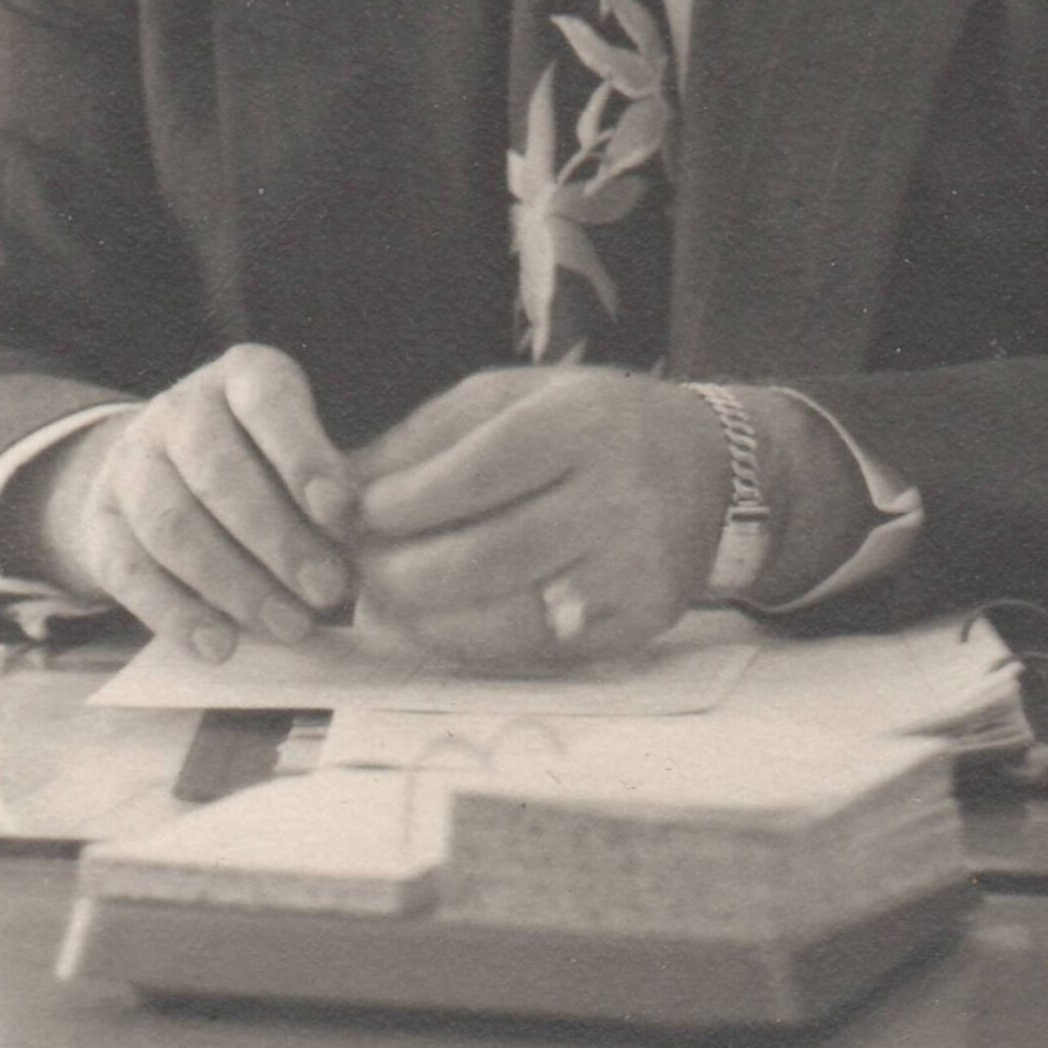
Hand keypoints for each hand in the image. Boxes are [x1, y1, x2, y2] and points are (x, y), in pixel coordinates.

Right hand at [48, 346, 356, 660]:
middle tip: (328, 591)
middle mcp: (179, 409)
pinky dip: (177, 614)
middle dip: (278, 538)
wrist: (159, 473)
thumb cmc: (261, 464)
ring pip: (172, 524)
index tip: (340, 513)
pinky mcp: (98, 521)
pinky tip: (219, 645)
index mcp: (239, 376)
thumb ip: (326, 488)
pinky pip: (131, 571)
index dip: (303, 456)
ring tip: (289, 626)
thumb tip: (360, 545)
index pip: (267, 401)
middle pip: (218, 471)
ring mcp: (130, 463)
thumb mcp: (297, 452)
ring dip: (234, 583)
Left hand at [349, 366, 730, 670]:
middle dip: (405, 574)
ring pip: (513, 613)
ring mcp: (636, 565)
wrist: (707, 466)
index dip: (407, 504)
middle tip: (357, 578)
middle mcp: (617, 494)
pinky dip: (479, 647)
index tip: (354, 518)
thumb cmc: (587, 424)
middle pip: (490, 553)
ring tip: (384, 612)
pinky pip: (546, 650)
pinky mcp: (643, 620)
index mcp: (581, 423)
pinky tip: (439, 631)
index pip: (478, 471)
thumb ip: (427, 436)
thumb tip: (340, 484)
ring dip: (430, 623)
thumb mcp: (514, 397)